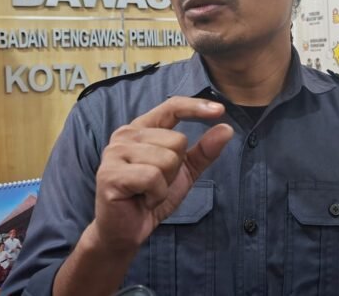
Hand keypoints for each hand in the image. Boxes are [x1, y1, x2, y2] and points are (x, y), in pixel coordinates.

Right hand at [85, 97, 232, 254]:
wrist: (125, 232)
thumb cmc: (151, 197)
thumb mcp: (184, 172)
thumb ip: (204, 151)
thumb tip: (227, 129)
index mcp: (141, 129)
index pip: (172, 107)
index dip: (196, 107)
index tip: (220, 110)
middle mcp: (125, 135)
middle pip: (177, 140)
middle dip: (175, 169)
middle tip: (156, 184)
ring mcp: (115, 153)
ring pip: (167, 160)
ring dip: (165, 185)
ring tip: (148, 192)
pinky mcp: (111, 174)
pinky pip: (153, 178)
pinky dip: (156, 195)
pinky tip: (142, 200)